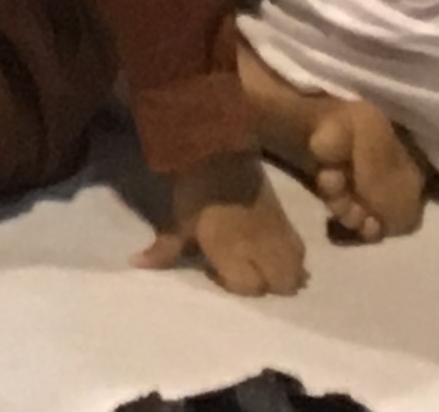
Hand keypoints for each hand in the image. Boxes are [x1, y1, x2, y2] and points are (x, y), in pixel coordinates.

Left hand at [137, 152, 304, 298]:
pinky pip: (301, 251)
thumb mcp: (178, 219)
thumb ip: (164, 249)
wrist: (221, 150)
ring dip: (283, 275)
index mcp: (233, 251)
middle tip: (243, 271)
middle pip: (282, 286)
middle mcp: (263, 249)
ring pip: (297, 272)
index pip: (249, 288)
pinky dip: (293, 259)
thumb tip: (136, 264)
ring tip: (262, 265)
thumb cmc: (195, 189)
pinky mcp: (288, 221)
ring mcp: (280, 235)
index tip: (215, 271)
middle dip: (266, 287)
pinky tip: (274, 251)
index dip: (233, 285)